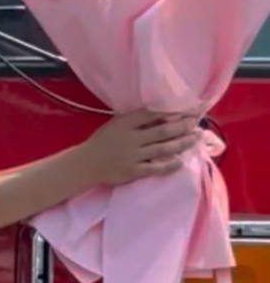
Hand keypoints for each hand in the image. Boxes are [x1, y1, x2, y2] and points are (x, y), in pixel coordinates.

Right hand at [80, 110, 200, 185]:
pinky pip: (155, 168)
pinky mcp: (132, 171)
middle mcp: (129, 139)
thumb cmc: (101, 142)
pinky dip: (169, 165)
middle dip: (182, 127)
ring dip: (181, 143)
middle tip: (196, 123)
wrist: (85, 164)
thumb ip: (133, 119)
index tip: (186, 110)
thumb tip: (160, 113)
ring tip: (195, 138)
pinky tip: (180, 161)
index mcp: (123, 124)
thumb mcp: (114, 125)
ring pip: (162, 149)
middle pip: (161, 131)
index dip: (170, 112)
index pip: (150, 115)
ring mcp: (132, 156)